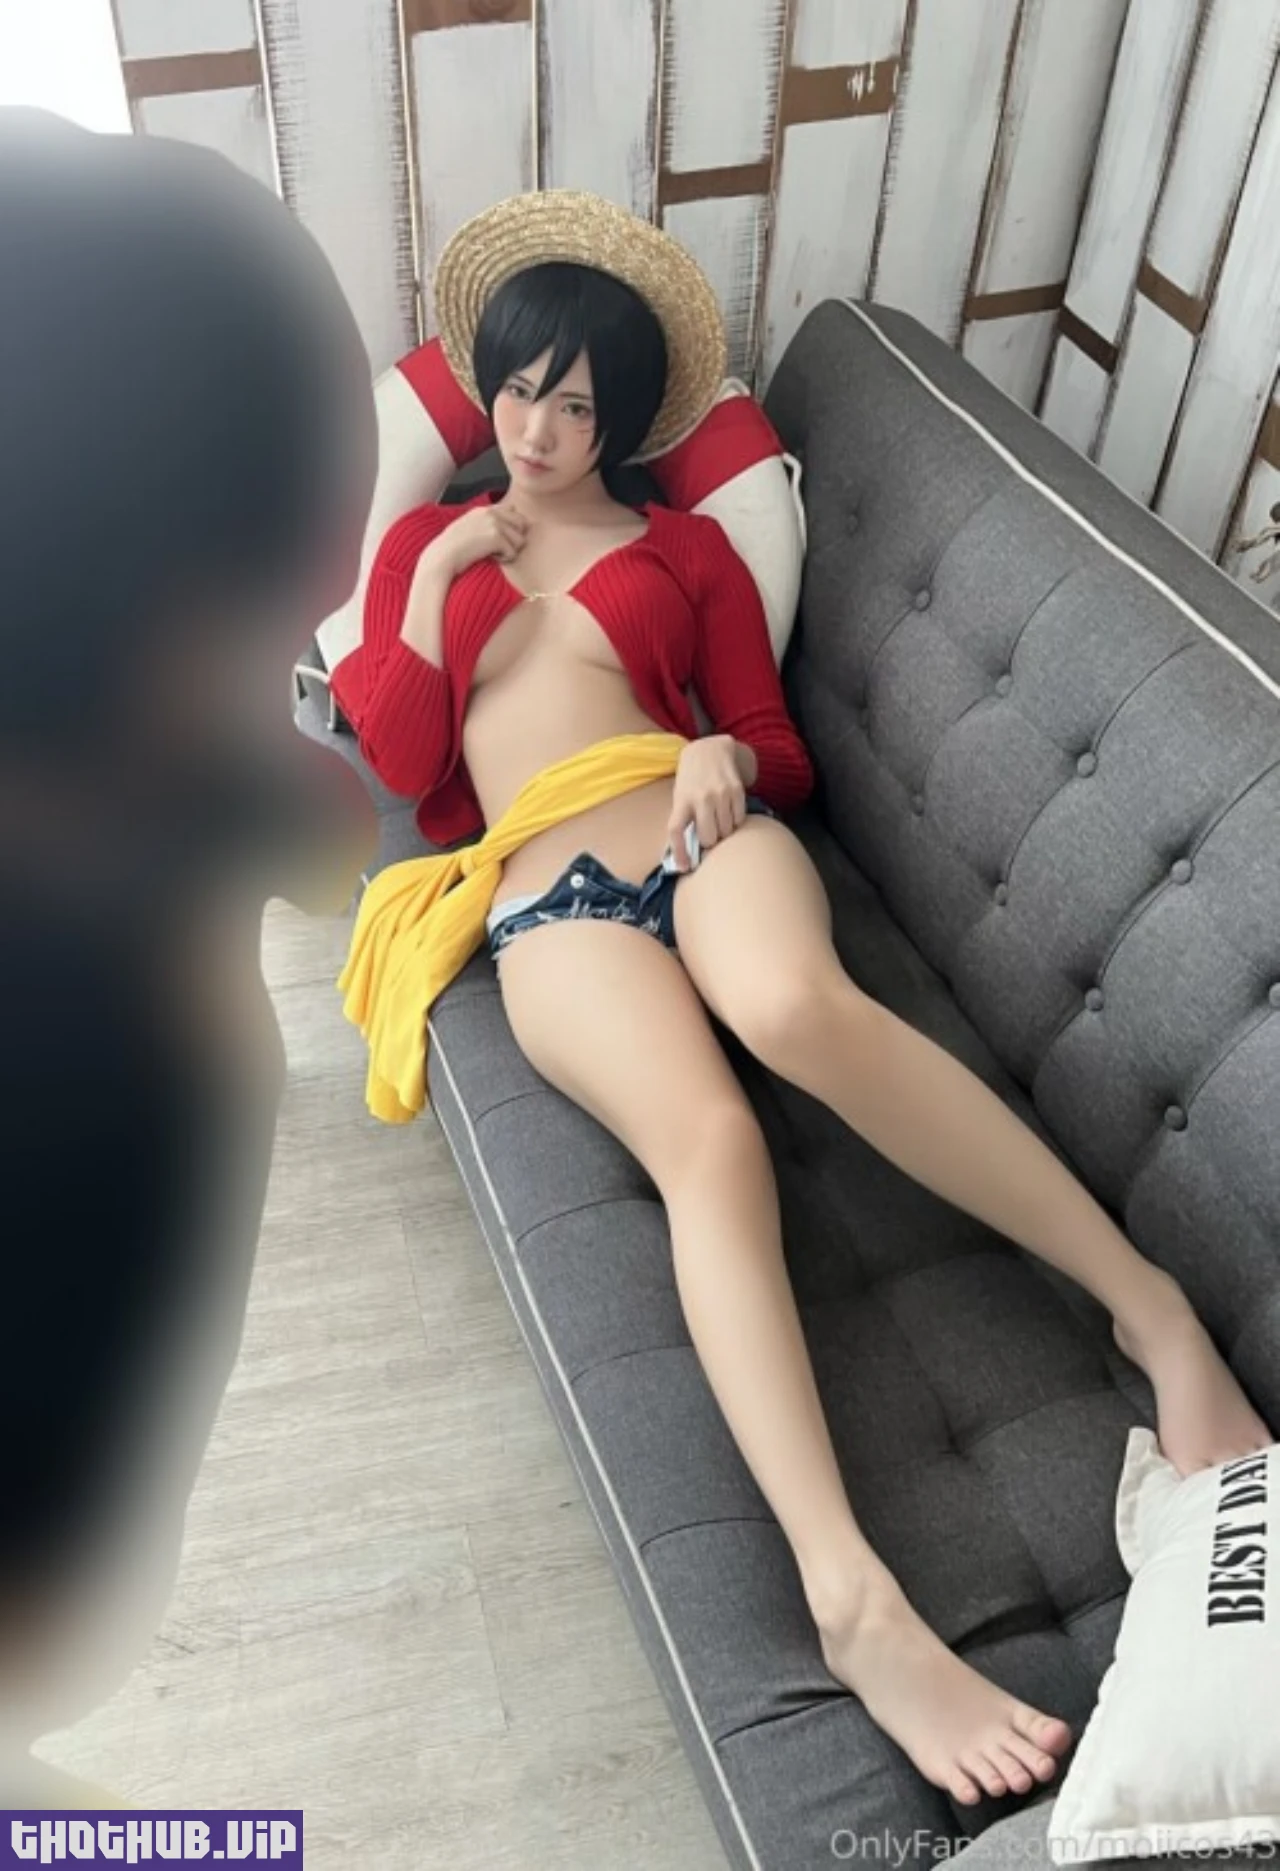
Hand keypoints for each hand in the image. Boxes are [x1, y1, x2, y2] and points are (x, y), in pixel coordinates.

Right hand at [419, 502, 528, 581]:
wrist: (442, 556)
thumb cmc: (454, 548)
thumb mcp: (469, 526)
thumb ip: (488, 521)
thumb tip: (514, 519)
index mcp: (485, 509)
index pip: (513, 510)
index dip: (511, 526)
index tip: (498, 538)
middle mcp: (491, 513)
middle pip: (522, 524)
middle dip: (514, 538)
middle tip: (498, 547)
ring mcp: (494, 523)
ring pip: (520, 540)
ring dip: (509, 550)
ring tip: (492, 553)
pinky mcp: (496, 537)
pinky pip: (512, 552)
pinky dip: (503, 559)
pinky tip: (490, 558)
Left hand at [665, 735, 746, 873]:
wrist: (710, 749)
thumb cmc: (692, 778)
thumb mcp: (681, 794)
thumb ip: (683, 818)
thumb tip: (686, 852)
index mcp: (682, 799)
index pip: (676, 830)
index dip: (679, 852)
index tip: (684, 866)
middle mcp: (701, 797)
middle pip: (708, 837)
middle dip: (708, 841)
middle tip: (708, 833)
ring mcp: (721, 794)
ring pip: (726, 831)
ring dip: (723, 831)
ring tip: (718, 818)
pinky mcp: (737, 791)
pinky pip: (739, 820)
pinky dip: (735, 821)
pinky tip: (729, 810)